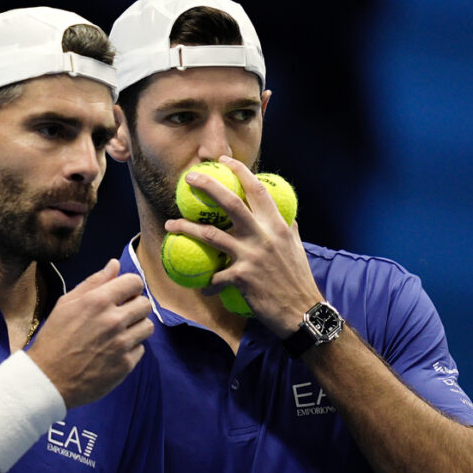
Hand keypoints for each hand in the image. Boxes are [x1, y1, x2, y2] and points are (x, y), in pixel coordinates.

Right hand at [27, 259, 153, 407]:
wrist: (48, 379)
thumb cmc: (54, 339)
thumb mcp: (66, 305)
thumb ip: (93, 282)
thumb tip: (114, 264)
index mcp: (97, 301)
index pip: (134, 282)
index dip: (130, 287)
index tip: (124, 295)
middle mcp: (113, 320)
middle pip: (145, 304)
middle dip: (135, 307)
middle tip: (121, 316)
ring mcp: (121, 344)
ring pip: (148, 326)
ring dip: (136, 328)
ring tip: (119, 334)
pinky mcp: (125, 364)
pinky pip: (141, 348)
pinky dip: (131, 349)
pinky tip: (113, 351)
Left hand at [164, 155, 324, 336]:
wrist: (302, 312)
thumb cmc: (298, 279)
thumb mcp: (295, 247)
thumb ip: (286, 228)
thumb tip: (282, 215)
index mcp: (276, 225)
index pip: (257, 189)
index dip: (239, 171)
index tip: (224, 161)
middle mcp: (263, 235)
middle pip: (229, 202)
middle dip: (207, 186)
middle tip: (188, 178)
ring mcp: (251, 255)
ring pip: (210, 235)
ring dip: (185, 228)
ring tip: (170, 225)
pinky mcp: (241, 278)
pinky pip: (215, 277)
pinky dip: (207, 283)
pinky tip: (203, 288)